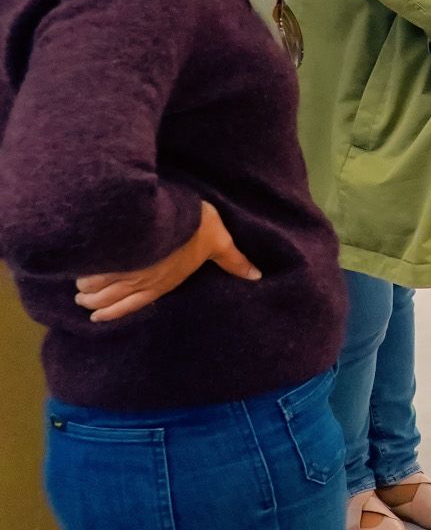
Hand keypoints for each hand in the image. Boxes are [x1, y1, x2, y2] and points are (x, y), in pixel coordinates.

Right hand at [74, 202, 260, 321]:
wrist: (172, 213)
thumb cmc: (196, 227)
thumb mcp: (219, 243)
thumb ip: (233, 261)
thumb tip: (256, 275)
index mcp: (163, 282)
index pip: (134, 304)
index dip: (113, 311)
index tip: (97, 316)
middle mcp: (139, 281)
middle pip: (106, 300)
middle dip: (93, 301)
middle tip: (83, 300)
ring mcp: (121, 269)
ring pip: (93, 288)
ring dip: (85, 290)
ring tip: (79, 289)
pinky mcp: (110, 255)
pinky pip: (88, 270)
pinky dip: (80, 273)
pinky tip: (74, 271)